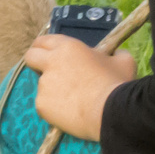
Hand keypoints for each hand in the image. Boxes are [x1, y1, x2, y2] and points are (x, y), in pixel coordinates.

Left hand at [23, 34, 137, 141]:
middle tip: (49, 71)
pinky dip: (54, 107)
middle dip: (36, 62)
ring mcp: (44, 85)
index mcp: (68, 47)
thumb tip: (115, 55)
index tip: (50, 54)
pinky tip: (70, 111)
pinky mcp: (41, 105)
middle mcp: (51, 63)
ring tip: (71, 99)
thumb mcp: (124, 62)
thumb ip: (115, 54)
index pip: (43, 40)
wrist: (110, 113)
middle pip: (31, 56)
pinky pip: (45, 104)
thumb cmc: (117, 84)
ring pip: (41, 84)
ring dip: (52, 88)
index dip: (45, 47)